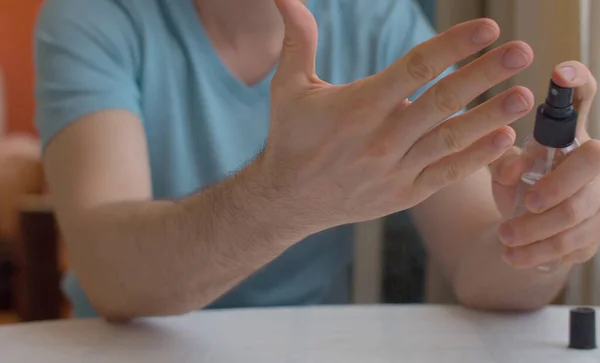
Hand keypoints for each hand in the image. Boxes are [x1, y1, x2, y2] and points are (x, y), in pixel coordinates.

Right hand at [261, 0, 533, 232]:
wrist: (287, 200)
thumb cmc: (290, 139)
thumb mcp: (289, 87)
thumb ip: (297, 40)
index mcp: (359, 106)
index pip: (414, 69)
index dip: (453, 46)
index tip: (487, 29)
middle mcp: (380, 138)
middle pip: (442, 101)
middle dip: (484, 74)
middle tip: (522, 52)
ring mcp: (394, 170)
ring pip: (450, 139)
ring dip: (490, 117)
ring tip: (525, 96)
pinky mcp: (403, 194)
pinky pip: (445, 174)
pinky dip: (475, 158)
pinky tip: (504, 140)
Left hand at [492, 61, 599, 268]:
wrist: (528, 231)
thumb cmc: (517, 187)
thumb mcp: (504, 171)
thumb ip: (502, 163)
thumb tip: (509, 170)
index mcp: (566, 135)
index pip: (582, 98)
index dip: (576, 82)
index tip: (558, 73)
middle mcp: (593, 159)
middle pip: (595, 160)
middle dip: (559, 184)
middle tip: (528, 203)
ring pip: (580, 211)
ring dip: (538, 229)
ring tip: (505, 239)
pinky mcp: (599, 229)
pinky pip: (575, 243)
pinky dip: (540, 252)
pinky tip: (514, 257)